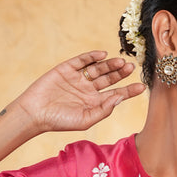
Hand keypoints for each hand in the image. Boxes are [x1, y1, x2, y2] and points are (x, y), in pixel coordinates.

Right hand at [14, 51, 145, 132]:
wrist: (35, 113)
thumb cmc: (59, 121)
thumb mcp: (85, 120)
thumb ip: (103, 110)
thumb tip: (119, 99)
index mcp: (95, 102)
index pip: (116, 94)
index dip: (129, 90)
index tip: (141, 86)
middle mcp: (88, 89)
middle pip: (110, 78)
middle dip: (121, 73)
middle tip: (132, 68)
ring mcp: (78, 78)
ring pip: (98, 68)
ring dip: (110, 64)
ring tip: (121, 62)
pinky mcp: (67, 69)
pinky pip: (82, 60)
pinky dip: (92, 56)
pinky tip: (102, 54)